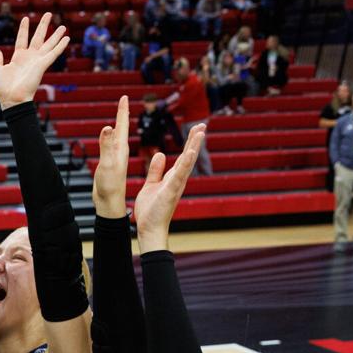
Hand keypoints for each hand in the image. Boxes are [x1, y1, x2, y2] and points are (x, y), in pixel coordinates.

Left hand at [0, 13, 68, 109]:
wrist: (11, 99)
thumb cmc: (4, 88)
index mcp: (18, 57)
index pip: (22, 39)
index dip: (24, 29)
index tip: (25, 18)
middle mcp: (29, 57)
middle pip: (38, 37)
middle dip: (43, 25)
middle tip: (49, 14)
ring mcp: (37, 61)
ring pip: (48, 44)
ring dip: (55, 35)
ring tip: (63, 26)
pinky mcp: (42, 65)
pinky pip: (53, 53)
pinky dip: (60, 46)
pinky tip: (67, 38)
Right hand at [93, 96, 130, 218]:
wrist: (109, 203)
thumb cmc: (109, 186)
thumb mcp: (108, 164)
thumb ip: (107, 146)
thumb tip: (109, 127)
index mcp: (121, 149)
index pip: (122, 125)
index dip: (122, 110)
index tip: (124, 96)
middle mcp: (120, 151)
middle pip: (121, 128)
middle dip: (121, 114)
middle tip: (123, 100)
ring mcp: (115, 158)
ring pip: (117, 137)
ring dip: (118, 125)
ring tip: (119, 117)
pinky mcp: (110, 165)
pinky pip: (111, 146)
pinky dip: (111, 139)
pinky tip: (111, 140)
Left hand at [134, 124, 205, 251]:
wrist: (149, 228)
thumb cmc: (150, 209)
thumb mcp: (151, 184)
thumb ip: (156, 170)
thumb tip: (161, 153)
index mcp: (172, 177)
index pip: (183, 156)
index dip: (189, 142)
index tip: (196, 128)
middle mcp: (178, 180)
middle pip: (188, 156)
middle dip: (195, 140)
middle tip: (203, 124)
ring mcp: (176, 185)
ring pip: (187, 163)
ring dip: (194, 147)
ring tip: (200, 132)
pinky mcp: (171, 191)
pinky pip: (179, 175)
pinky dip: (185, 164)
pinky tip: (190, 152)